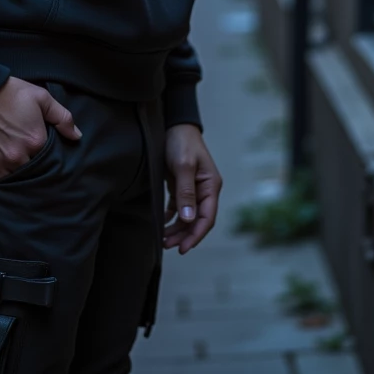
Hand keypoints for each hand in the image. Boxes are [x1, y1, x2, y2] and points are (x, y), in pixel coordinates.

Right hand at [0, 77, 80, 180]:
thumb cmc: (9, 93)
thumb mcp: (41, 98)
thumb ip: (62, 118)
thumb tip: (77, 137)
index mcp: (35, 142)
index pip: (47, 160)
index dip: (44, 155)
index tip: (39, 148)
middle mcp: (17, 157)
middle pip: (30, 172)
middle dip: (30, 165)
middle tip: (26, 155)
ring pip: (11, 179)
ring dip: (14, 172)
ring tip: (12, 160)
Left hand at [163, 124, 221, 253]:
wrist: (174, 125)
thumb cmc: (182, 142)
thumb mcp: (183, 165)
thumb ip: (186, 192)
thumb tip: (188, 219)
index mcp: (211, 186)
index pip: (207, 217)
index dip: (196, 234)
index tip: (184, 248)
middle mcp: (204, 190)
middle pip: (197, 220)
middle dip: (184, 235)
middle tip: (167, 246)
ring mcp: (193, 188)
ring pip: (187, 216)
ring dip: (177, 229)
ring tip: (163, 239)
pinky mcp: (182, 186)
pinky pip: (179, 208)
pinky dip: (172, 218)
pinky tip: (163, 224)